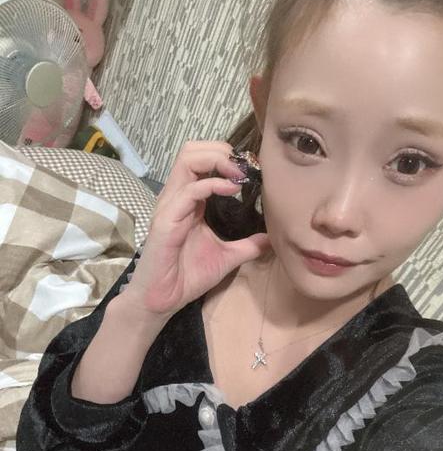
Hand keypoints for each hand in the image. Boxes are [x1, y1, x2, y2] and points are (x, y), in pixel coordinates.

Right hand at [117, 140, 270, 321]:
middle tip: (244, 167)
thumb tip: (271, 239)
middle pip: (192, 151)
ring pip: (187, 160)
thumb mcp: (227, 257)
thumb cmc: (188, 277)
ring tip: (238, 174)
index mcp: (189, 201)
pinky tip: (231, 190)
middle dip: (220, 150)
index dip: (226, 158)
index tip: (250, 170)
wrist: (163, 299)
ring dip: (216, 159)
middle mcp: (177, 197)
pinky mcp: (166, 220)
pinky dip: (212, 184)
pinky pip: (189, 191)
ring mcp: (170, 206)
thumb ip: (248, 245)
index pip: (201, 161)